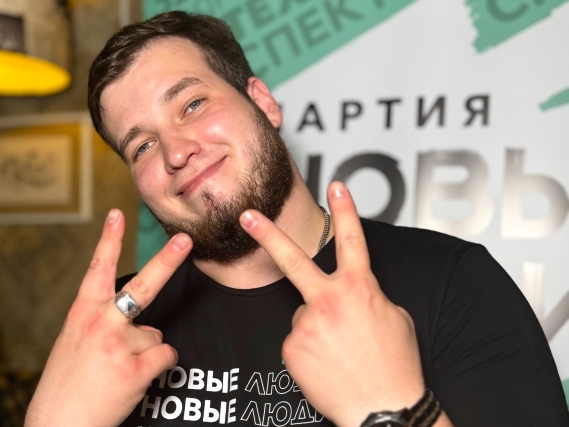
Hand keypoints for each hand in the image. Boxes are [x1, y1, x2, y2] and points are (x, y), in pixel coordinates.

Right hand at [25, 209, 191, 426]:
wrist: (58, 426)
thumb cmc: (68, 383)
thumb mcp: (75, 341)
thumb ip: (102, 321)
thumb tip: (140, 319)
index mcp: (83, 312)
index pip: (98, 269)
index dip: (109, 240)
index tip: (117, 214)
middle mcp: (102, 323)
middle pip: (144, 286)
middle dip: (168, 260)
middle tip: (186, 240)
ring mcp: (120, 345)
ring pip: (156, 334)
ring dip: (145, 351)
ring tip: (119, 369)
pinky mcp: (135, 369)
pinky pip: (166, 356)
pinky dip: (157, 366)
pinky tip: (133, 378)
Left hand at [240, 182, 425, 426]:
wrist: (384, 412)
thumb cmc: (395, 366)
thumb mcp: (394, 319)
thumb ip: (366, 296)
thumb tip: (345, 292)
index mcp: (359, 289)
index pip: (352, 240)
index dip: (345, 211)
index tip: (336, 186)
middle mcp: (329, 301)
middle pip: (292, 259)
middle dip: (266, 233)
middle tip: (246, 215)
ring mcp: (306, 325)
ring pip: (303, 313)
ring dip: (317, 325)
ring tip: (339, 350)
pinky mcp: (291, 348)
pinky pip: (297, 339)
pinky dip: (309, 347)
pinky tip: (327, 362)